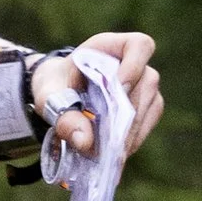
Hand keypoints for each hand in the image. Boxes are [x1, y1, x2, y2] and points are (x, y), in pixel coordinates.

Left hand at [31, 33, 162, 158]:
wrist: (59, 93)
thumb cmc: (56, 85)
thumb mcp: (50, 97)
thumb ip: (63, 114)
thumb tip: (85, 141)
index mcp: (110, 47)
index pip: (139, 45)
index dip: (135, 65)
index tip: (121, 87)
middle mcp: (134, 63)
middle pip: (146, 83)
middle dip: (127, 115)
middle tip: (107, 143)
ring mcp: (144, 85)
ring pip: (151, 106)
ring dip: (131, 132)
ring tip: (109, 154)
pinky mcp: (147, 106)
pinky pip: (148, 122)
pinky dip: (133, 139)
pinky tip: (116, 154)